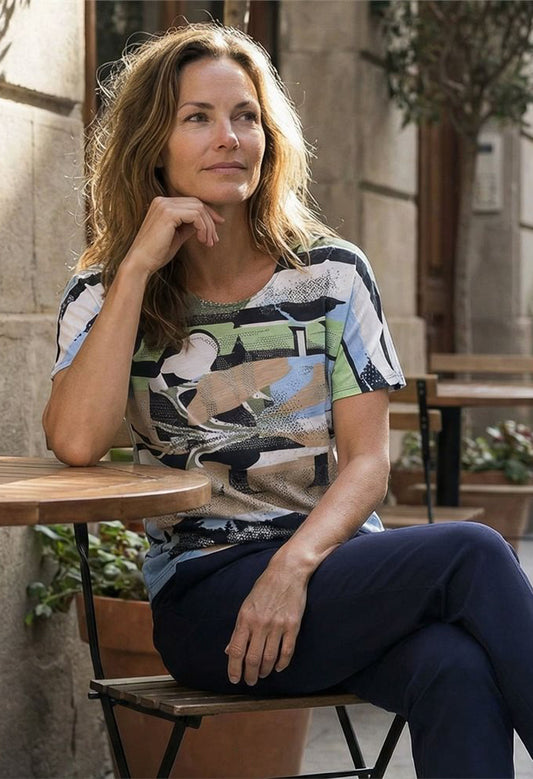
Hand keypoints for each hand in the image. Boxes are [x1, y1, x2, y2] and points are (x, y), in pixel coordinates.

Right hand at [124, 196, 224, 275]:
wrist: (141, 262)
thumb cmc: (157, 253)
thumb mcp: (177, 236)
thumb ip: (189, 226)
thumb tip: (204, 223)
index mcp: (162, 204)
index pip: (191, 202)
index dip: (208, 213)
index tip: (218, 226)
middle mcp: (162, 201)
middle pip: (197, 203)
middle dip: (210, 221)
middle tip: (214, 240)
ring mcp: (165, 205)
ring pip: (199, 209)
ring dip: (208, 227)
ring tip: (208, 243)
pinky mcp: (169, 214)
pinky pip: (196, 215)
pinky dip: (203, 228)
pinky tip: (202, 240)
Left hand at [225, 566, 307, 685]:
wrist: (287, 572)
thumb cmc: (264, 588)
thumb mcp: (246, 605)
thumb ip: (238, 629)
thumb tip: (229, 650)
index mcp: (245, 618)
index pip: (236, 650)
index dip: (234, 669)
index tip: (234, 679)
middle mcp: (260, 624)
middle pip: (252, 658)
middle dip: (250, 675)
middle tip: (250, 681)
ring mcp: (277, 625)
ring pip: (269, 658)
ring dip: (264, 671)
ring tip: (262, 674)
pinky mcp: (292, 625)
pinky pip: (287, 651)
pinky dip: (282, 663)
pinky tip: (277, 667)